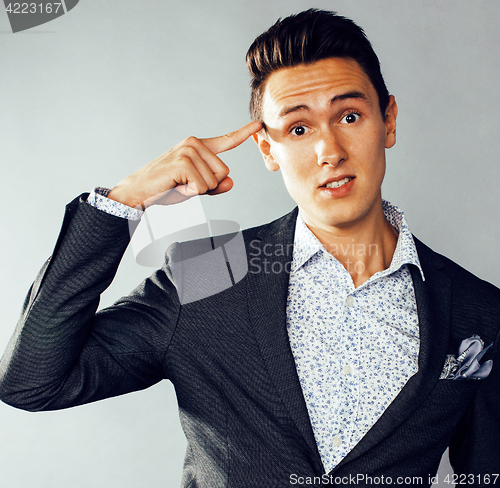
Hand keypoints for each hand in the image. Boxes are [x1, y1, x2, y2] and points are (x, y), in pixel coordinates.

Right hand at [108, 120, 261, 207]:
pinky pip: (203, 186)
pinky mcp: (183, 162)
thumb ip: (215, 186)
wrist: (139, 192)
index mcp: (199, 147)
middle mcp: (194, 144)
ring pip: (214, 181)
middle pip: (224, 172)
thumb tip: (231, 183)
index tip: (259, 124)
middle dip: (208, 185)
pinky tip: (176, 186)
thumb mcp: (195, 188)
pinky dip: (191, 192)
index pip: (226, 141)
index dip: (244, 133)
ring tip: (178, 184)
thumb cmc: (167, 188)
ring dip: (197, 190)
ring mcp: (188, 151)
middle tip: (185, 184)